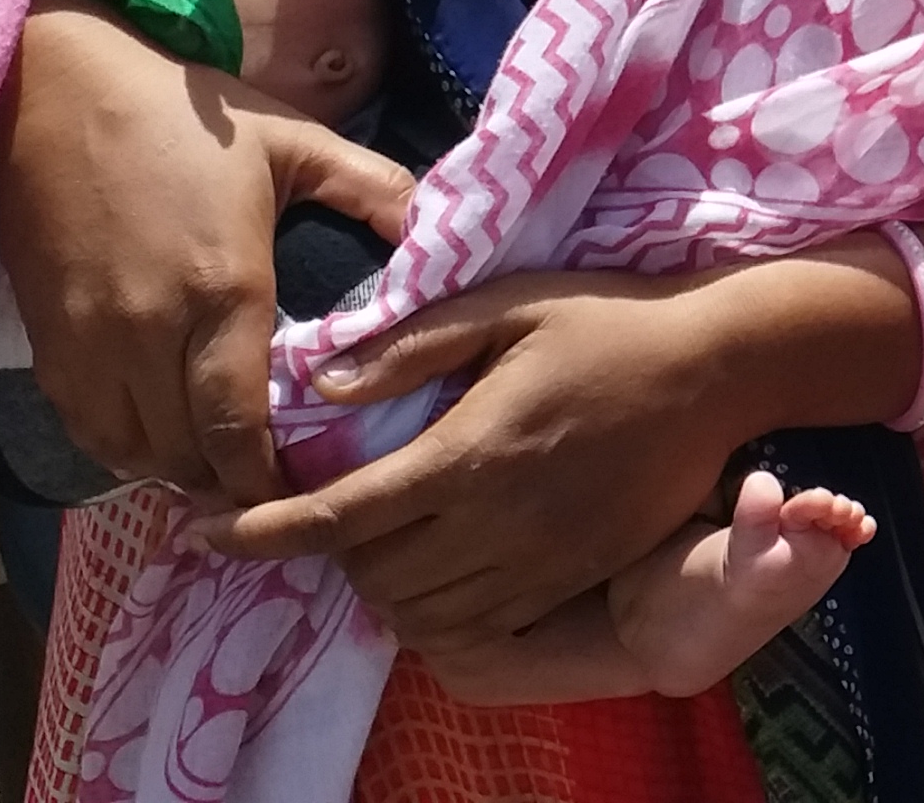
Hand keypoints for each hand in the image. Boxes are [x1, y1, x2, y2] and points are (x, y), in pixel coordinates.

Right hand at [0, 0, 415, 502]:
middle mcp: (149, 334)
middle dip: (232, 486)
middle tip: (273, 488)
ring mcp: (89, 346)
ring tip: (221, 472)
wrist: (54, 91)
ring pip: (134, 455)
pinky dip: (126, 450)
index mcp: (222, 292)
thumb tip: (441, 231)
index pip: (240, 428)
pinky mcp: (46, 345)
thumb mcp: (296, 141)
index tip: (304, 493)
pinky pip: (87, 431)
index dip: (269, 479)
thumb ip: (376, 190)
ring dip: (179, 473)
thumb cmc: (186, 117)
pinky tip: (162, 440)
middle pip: (188, 457)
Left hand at [205, 268, 763, 648]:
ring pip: (422, 611)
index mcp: (469, 452)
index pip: (340, 515)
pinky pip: (481, 620)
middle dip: (332, 553)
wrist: (721, 367)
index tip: (203, 533)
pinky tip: (442, 562)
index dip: (260, 532)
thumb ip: (410, 344)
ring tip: (383, 538)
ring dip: (384, 584)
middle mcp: (498, 520)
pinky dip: (440, 606)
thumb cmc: (608, 320)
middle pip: (372, 576)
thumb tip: (320, 385)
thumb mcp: (507, 303)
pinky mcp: (573, 575)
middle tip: (331, 507)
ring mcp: (539, 558)